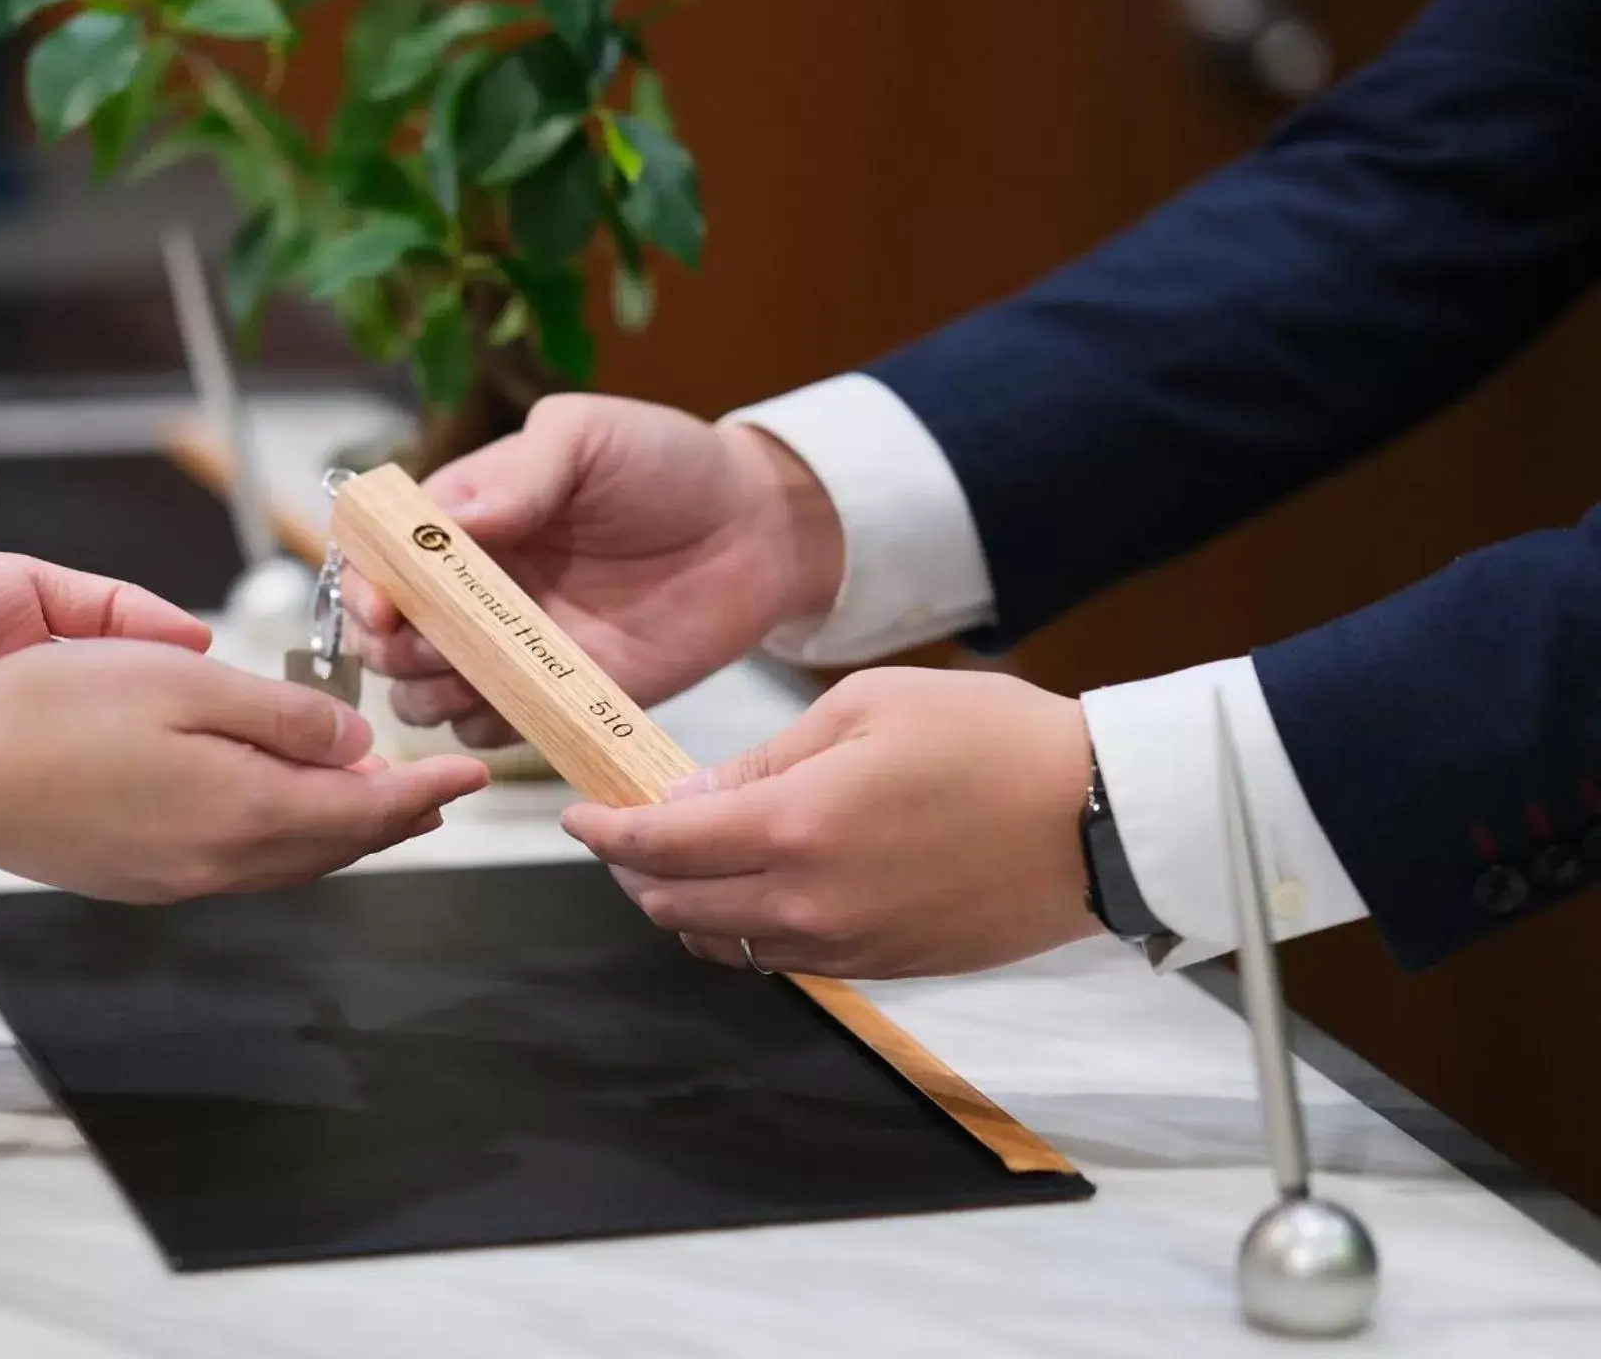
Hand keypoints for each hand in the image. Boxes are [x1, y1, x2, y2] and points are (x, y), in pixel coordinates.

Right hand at [0, 640, 489, 900]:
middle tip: (439, 792)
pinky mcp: (137, 875)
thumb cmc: (52, 713)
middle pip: (334, 844)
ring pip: (290, 859)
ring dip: (343, 831)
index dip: (425, 791)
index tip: (474, 774)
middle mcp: (217, 862)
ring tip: (378, 801)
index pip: (365, 809)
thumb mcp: (184, 684)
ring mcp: (174, 876)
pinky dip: (288, 839)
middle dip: (395, 817)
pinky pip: (243, 864)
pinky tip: (284, 814)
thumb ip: (280, 717)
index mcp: (242, 813)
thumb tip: (350, 745)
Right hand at [346, 395, 844, 746]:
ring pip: (424, 692)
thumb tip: (453, 518)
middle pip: (386, 635)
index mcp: (467, 516)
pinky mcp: (555, 697)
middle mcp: (475, 587)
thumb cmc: (671, 464)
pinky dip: (483, 730)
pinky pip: (490, 731)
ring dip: (426, 694)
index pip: (379, 552)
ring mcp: (512, 648)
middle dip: (388, 648)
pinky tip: (514, 707)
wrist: (757, 531)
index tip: (381, 606)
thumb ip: (522, 472)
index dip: (364, 582)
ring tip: (469, 677)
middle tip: (425, 645)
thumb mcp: (589, 436)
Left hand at [562, 667, 1099, 977]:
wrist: (1100, 817)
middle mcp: (809, 903)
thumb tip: (694, 797)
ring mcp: (849, 946)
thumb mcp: (864, 707)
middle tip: (626, 834)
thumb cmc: (990, 739)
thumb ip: (766, 759)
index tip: (575, 816)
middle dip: (634, 874)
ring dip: (687, 909)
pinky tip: (759, 885)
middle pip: (677, 910)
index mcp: (794, 827)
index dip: (603, 835)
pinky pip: (786, 959)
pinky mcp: (887, 967)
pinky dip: (749, 928)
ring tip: (686, 860)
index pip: (658, 849)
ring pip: (727, 947)